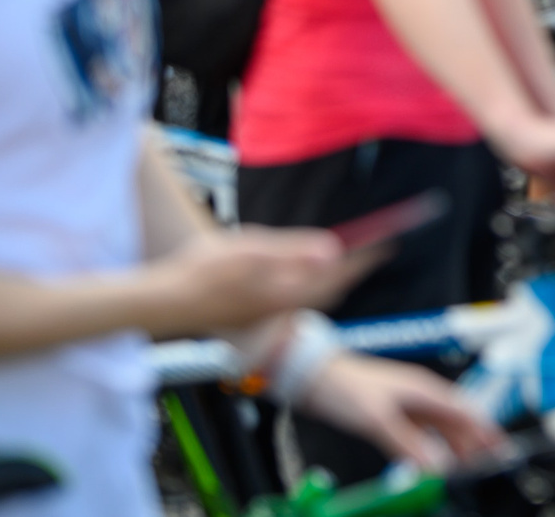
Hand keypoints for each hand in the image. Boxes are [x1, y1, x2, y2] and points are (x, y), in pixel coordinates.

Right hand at [156, 226, 377, 335]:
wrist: (166, 302)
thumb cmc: (203, 272)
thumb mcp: (251, 250)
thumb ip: (293, 252)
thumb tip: (333, 251)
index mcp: (286, 290)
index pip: (338, 271)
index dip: (365, 255)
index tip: (389, 241)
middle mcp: (283, 305)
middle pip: (332, 286)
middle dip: (356, 267)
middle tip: (377, 248)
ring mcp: (270, 312)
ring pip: (316, 295)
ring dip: (337, 278)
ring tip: (353, 261)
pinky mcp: (259, 313)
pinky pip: (298, 299)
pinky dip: (315, 285)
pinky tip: (310, 276)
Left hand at [297, 352, 501, 471]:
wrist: (314, 376)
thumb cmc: (345, 387)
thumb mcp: (378, 419)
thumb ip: (407, 446)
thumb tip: (434, 469)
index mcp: (424, 390)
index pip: (466, 413)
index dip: (486, 432)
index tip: (501, 449)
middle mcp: (420, 395)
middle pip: (456, 422)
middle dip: (473, 444)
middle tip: (486, 466)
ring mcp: (406, 403)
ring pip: (440, 428)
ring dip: (453, 447)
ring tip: (464, 467)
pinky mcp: (392, 412)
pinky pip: (422, 432)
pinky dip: (431, 448)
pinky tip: (431, 460)